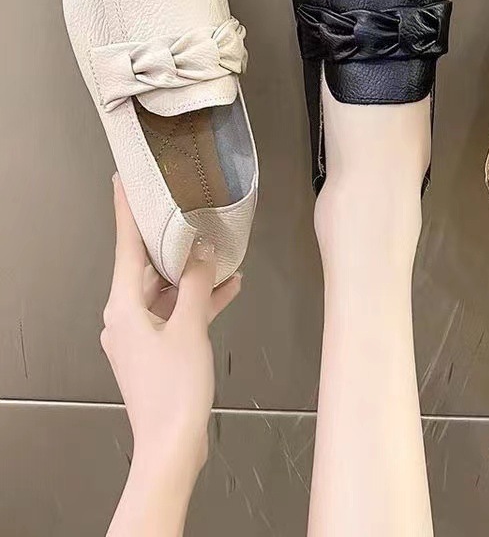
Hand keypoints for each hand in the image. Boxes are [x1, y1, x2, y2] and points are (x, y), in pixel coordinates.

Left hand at [102, 175, 240, 471]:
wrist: (173, 443)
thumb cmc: (175, 389)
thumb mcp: (190, 327)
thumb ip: (197, 285)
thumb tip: (204, 252)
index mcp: (123, 306)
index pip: (125, 247)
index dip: (126, 212)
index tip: (123, 182)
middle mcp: (125, 316)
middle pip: (146, 267)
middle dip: (169, 242)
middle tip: (182, 210)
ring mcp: (140, 334)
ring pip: (165, 290)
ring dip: (191, 274)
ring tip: (218, 249)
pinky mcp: (156, 348)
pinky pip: (176, 313)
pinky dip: (197, 301)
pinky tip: (227, 288)